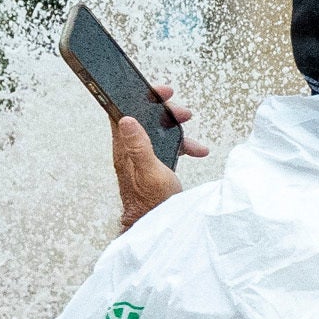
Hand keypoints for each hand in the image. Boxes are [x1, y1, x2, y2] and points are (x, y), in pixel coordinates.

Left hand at [113, 87, 194, 230]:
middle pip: (144, 120)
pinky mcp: (151, 167)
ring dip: (175, 130)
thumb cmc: (153, 203)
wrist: (156, 226)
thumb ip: (138, 146)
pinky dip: (180, 146)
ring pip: (157, 134)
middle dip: (164, 112)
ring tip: (191, 135)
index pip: (125, 112)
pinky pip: (165, 148)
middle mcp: (130, 151)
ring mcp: (141, 159)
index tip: (159, 92)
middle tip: (182, 113)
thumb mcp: (150, 171)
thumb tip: (126, 119)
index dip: (140, 98)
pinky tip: (194, 152)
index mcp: (126, 149)